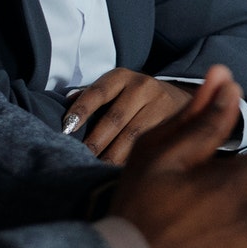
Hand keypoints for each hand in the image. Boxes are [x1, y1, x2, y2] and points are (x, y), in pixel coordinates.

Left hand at [66, 69, 201, 164]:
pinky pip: (148, 145)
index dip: (81, 110)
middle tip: (80, 160)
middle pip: (114, 119)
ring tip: (96, 169)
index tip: (66, 129)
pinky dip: (131, 161)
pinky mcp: (173, 123)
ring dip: (111, 156)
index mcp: (121, 77)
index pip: (98, 92)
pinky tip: (119, 171)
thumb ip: (91, 98)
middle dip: (95, 143)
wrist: (180, 100)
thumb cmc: (134, 99)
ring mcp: (160, 105)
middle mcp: (142, 87)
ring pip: (132, 137)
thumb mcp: (115, 90)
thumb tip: (66, 102)